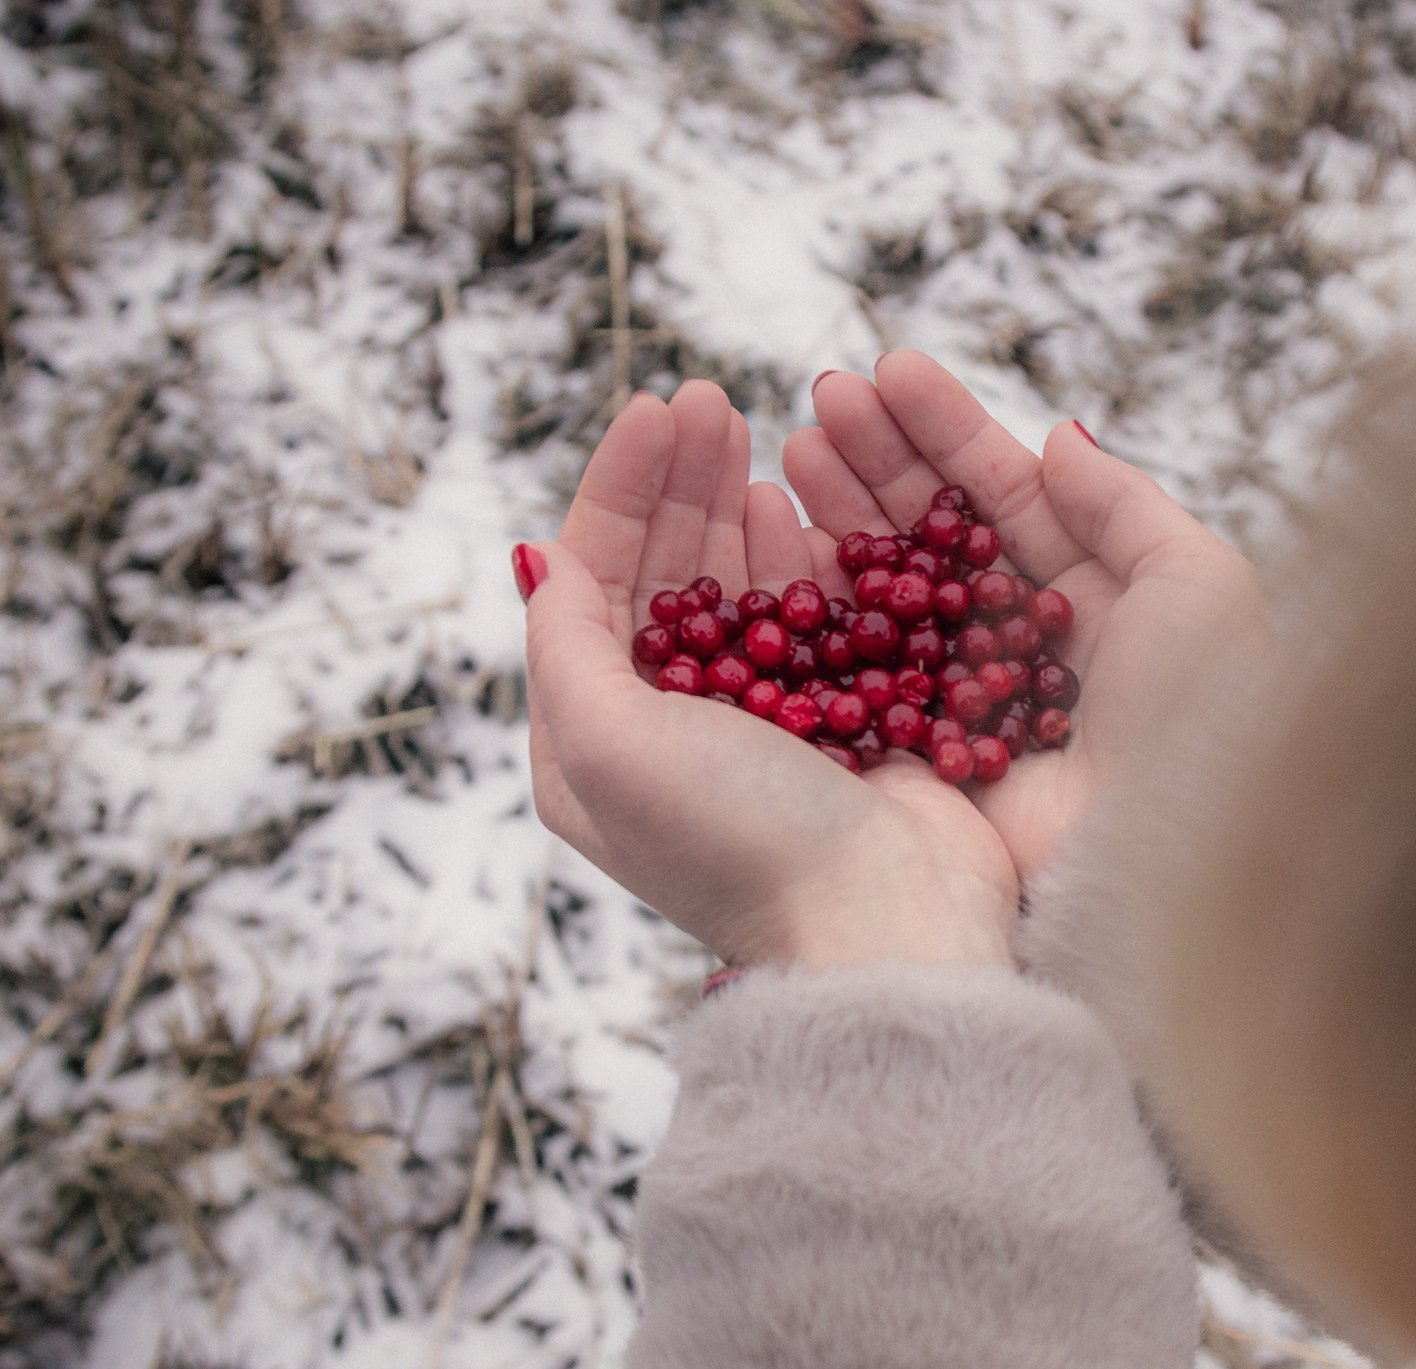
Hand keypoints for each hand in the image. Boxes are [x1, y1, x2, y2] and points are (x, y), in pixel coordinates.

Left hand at [522, 379, 1017, 968]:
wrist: (879, 922)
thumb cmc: (734, 841)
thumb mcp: (606, 744)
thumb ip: (562, 645)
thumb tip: (536, 559)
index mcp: (596, 743)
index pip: (590, 584)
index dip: (618, 491)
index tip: (655, 409)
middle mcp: (672, 731)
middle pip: (663, 575)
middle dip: (679, 482)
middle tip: (709, 398)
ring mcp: (761, 724)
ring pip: (737, 586)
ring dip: (735, 505)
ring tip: (750, 432)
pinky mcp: (841, 720)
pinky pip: (813, 616)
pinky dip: (800, 555)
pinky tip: (794, 502)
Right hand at [783, 353, 1267, 875]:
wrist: (1172, 846)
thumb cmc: (1206, 713)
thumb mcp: (1197, 582)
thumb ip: (1123, 502)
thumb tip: (1059, 437)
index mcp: (1097, 595)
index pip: (1009, 493)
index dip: (948, 430)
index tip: (887, 370)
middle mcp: (1026, 643)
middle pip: (940, 531)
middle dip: (880, 457)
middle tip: (820, 395)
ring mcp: (969, 696)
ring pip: (894, 588)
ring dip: (842, 512)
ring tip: (792, 444)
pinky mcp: (924, 754)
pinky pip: (864, 665)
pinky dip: (823, 603)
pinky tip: (783, 539)